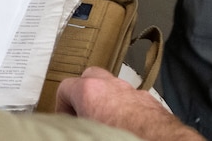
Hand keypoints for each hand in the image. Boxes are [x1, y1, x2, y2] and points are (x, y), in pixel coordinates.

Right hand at [57, 67, 198, 140]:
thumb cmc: (122, 137)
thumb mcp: (84, 133)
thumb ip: (75, 125)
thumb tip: (69, 131)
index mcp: (89, 91)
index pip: (64, 87)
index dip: (61, 106)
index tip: (65, 120)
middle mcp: (111, 86)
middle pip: (90, 77)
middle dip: (84, 93)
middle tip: (82, 114)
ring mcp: (133, 92)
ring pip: (114, 88)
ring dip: (108, 101)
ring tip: (106, 123)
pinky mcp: (150, 103)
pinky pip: (133, 100)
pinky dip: (127, 109)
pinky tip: (127, 127)